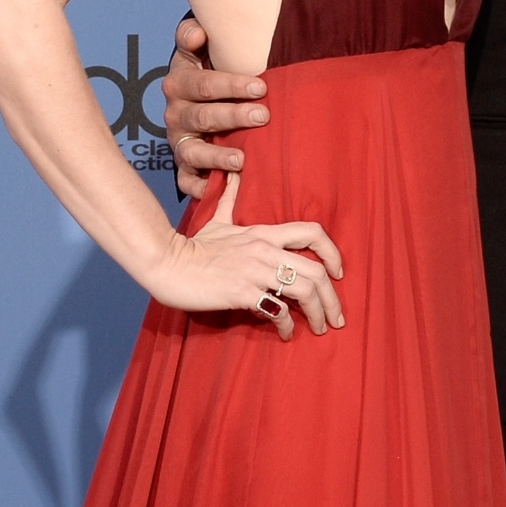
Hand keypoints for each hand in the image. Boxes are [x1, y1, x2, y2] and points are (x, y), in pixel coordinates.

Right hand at [155, 174, 345, 340]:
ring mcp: (255, 271)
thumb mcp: (217, 220)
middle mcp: (266, 250)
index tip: (338, 272)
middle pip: (316, 270)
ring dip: (317, 313)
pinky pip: (276, 309)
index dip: (332, 252)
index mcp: (264, 233)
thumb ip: (230, 199)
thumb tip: (233, 173)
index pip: (311, 232)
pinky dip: (286, 325)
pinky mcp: (241, 292)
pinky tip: (286, 333)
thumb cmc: (193, 245)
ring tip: (318, 328)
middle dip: (332, 297)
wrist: (167, 263)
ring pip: (303, 290)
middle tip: (335, 317)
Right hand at [164, 17, 268, 197]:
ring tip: (242, 160)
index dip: (230, 85)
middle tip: (264, 115)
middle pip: (203, 117)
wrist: (196, 94)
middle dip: (235, 116)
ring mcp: (178, 141)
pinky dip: (201, 188)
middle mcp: (175, 114)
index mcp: (179, 83)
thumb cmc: (208, 67)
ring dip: (217, 157)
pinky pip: (187, 181)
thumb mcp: (198, 47)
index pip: (203, 84)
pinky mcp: (183, 166)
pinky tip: (222, 189)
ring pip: (194, 152)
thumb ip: (192, 35)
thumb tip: (198, 32)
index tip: (261, 86)